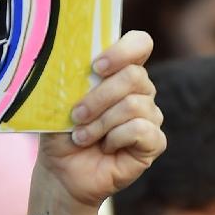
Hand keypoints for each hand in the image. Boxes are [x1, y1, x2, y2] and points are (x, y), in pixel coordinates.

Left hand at [37, 31, 163, 212]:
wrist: (62, 170)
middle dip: (99, 97)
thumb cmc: (61, 131)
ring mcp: (150, 116)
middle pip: (134, 76)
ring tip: (82, 137)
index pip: (139, 44)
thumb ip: (70, 77)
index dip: (123, 50)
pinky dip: (115, 139)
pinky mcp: (154, 142)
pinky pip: (142, 130)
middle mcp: (141, 90)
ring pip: (134, 105)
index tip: (96, 66)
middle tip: (76, 115)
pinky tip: (105, 148)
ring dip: (101, 123)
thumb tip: (70, 58)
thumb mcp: (59, 100)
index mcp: (120, 71)